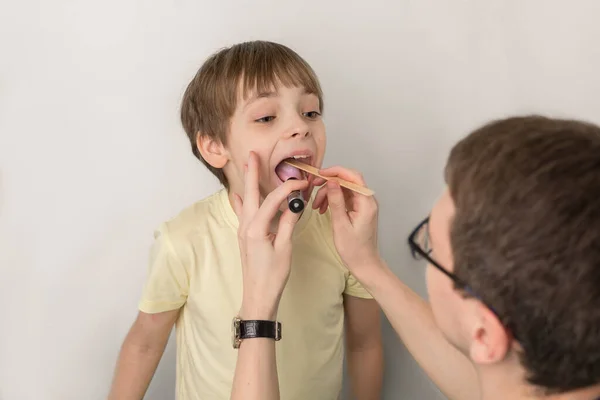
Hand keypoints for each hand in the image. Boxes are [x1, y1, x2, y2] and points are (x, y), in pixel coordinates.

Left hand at [232, 152, 307, 319]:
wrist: (258, 296)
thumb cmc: (272, 276)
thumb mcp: (285, 248)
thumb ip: (288, 222)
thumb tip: (295, 203)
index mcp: (256, 228)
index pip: (274, 199)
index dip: (289, 188)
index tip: (302, 183)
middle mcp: (246, 226)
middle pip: (249, 193)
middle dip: (251, 173)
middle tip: (252, 154)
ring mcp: (243, 231)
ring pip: (245, 201)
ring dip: (247, 183)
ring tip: (247, 167)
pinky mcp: (245, 236)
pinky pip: (242, 213)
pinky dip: (242, 201)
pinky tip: (238, 195)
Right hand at [312, 167, 380, 275]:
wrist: (364, 263)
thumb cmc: (354, 249)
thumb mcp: (340, 224)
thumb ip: (336, 201)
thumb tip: (332, 182)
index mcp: (366, 202)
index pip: (353, 177)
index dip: (336, 172)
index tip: (320, 175)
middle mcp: (367, 200)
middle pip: (348, 180)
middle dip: (329, 182)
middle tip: (314, 188)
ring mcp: (363, 204)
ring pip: (344, 189)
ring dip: (329, 193)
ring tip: (317, 206)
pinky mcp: (359, 209)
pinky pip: (345, 198)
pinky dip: (333, 200)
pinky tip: (324, 209)